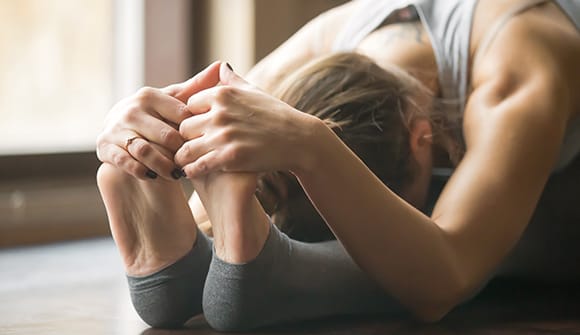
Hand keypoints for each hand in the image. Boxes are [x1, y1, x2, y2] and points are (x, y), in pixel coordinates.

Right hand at [96, 61, 221, 179]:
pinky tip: (153, 176)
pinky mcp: (105, 146)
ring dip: (164, 165)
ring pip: (147, 151)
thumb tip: (221, 65)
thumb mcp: (174, 101)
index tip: (205, 143)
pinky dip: (141, 170)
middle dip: (182, 153)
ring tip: (176, 173)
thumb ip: (197, 87)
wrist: (120, 129)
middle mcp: (131, 109)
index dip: (196, 134)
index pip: (183, 118)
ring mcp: (116, 127)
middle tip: (193, 163)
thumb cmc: (156, 115)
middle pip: (167, 137)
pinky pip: (126, 162)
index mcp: (150, 95)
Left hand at [175, 63, 318, 176]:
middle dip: (187, 138)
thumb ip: (232, 80)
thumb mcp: (254, 91)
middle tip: (189, 147)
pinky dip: (192, 170)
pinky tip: (193, 172)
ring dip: (184, 157)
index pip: (188, 106)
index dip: (192, 118)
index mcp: (222, 94)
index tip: (196, 129)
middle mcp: (220, 112)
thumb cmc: (276, 115)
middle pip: (184, 128)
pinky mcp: (230, 157)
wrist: (298, 139)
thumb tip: (220, 67)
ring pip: (186, 149)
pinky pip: (198, 166)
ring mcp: (224, 135)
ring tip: (186, 162)